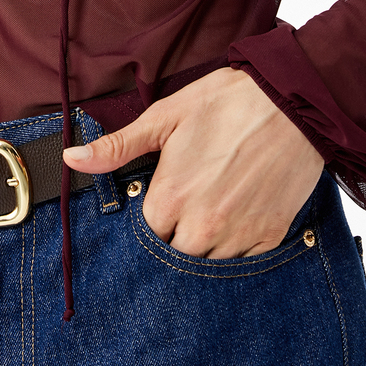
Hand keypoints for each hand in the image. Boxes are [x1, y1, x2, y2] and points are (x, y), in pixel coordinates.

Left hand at [62, 67, 323, 256]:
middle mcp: (203, 226)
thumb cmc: (226, 103)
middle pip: (174, 257)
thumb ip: (118, 146)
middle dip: (176, 235)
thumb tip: (72, 158)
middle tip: (189, 203)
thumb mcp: (165, 116)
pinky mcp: (270, 237)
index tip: (161, 200)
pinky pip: (244, 263)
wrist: (292, 102)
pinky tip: (238, 215)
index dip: (151, 218)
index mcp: (171, 199)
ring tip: (214, 207)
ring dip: (206, 245)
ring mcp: (239, 236)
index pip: (144, 236)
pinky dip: (237, 246)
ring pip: (208, 264)